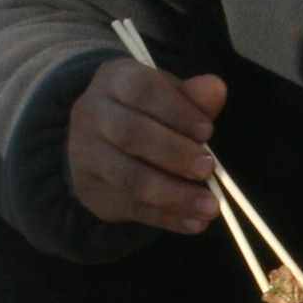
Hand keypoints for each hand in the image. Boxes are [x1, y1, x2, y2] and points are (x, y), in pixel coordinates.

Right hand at [67, 57, 229, 235]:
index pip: (142, 90)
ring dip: (174, 194)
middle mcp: (91, 114)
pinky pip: (132, 207)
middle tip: (208, 168)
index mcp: (114, 80)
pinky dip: (167, 218)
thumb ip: (193, 97)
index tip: (207, 131)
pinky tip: (195, 222)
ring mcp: (86, 155)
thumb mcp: (168, 95)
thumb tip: (216, 89)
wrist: (98, 139)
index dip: (176, 111)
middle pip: (130, 134)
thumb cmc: (144, 110)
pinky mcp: (91, 191)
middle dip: (174, 153)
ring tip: (211, 206)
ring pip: (128, 178)